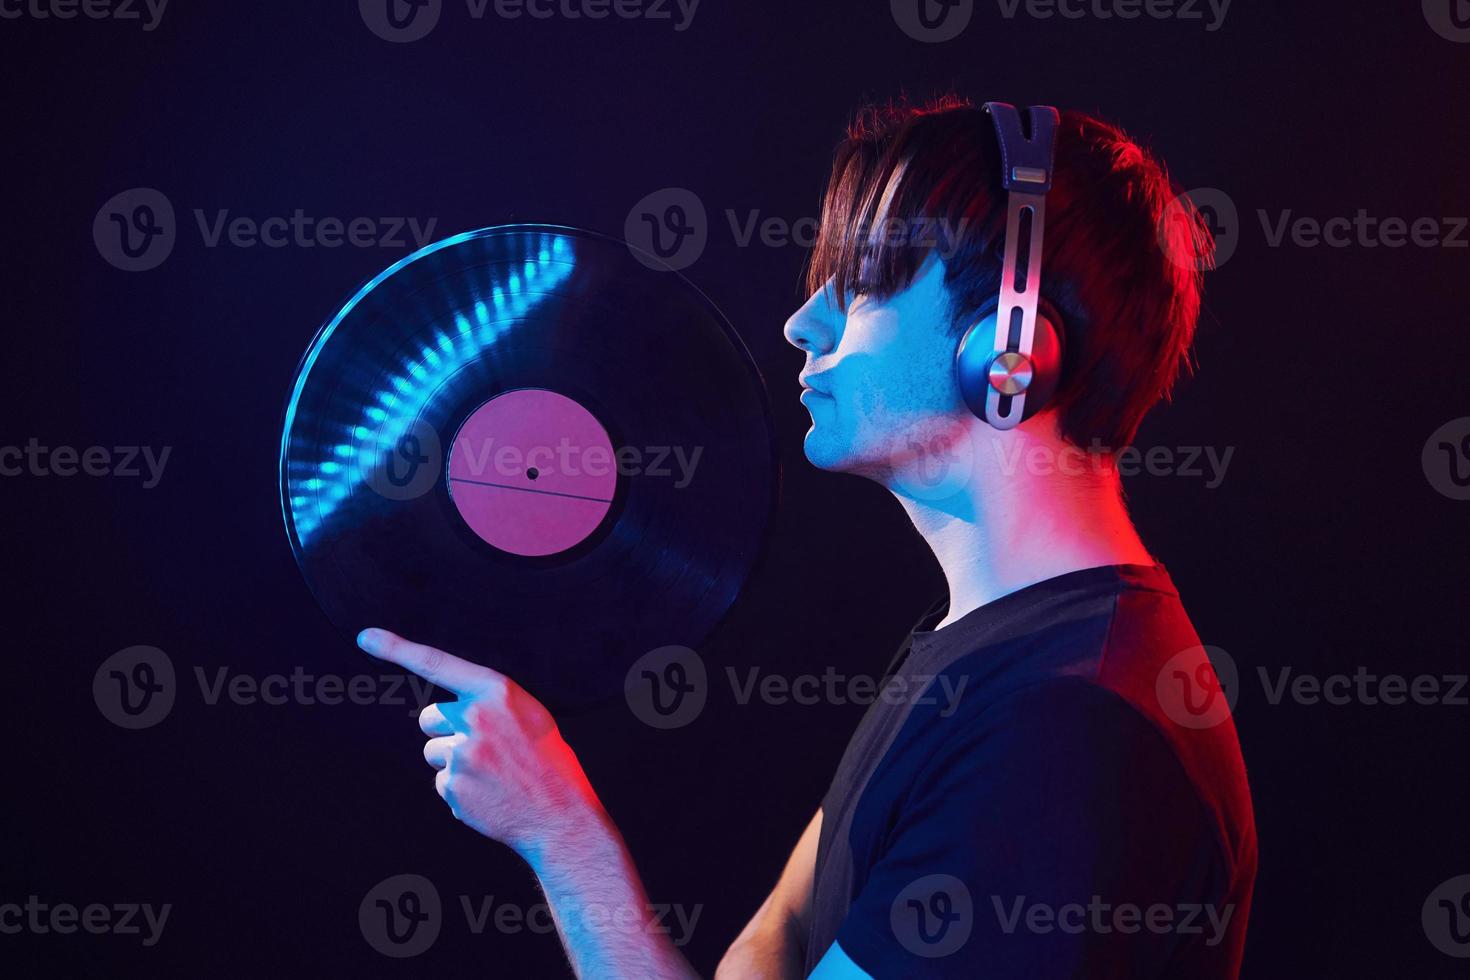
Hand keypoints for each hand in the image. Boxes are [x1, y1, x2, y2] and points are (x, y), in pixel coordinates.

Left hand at [357, 628, 604, 859]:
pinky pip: (442, 783)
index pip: (438, 664)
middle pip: (430, 718)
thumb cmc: (549, 762)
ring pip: (434, 752)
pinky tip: (489, 795)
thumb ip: (492, 704)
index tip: (367, 637)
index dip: (398, 648)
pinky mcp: (453, 788)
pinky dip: (460, 791)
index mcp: (497, 692)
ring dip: (455, 763)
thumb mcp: (531, 716)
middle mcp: (475, 718)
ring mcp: (461, 755)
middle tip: (482, 747)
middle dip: (446, 731)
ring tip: (492, 775)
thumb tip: (458, 706)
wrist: (560, 816)